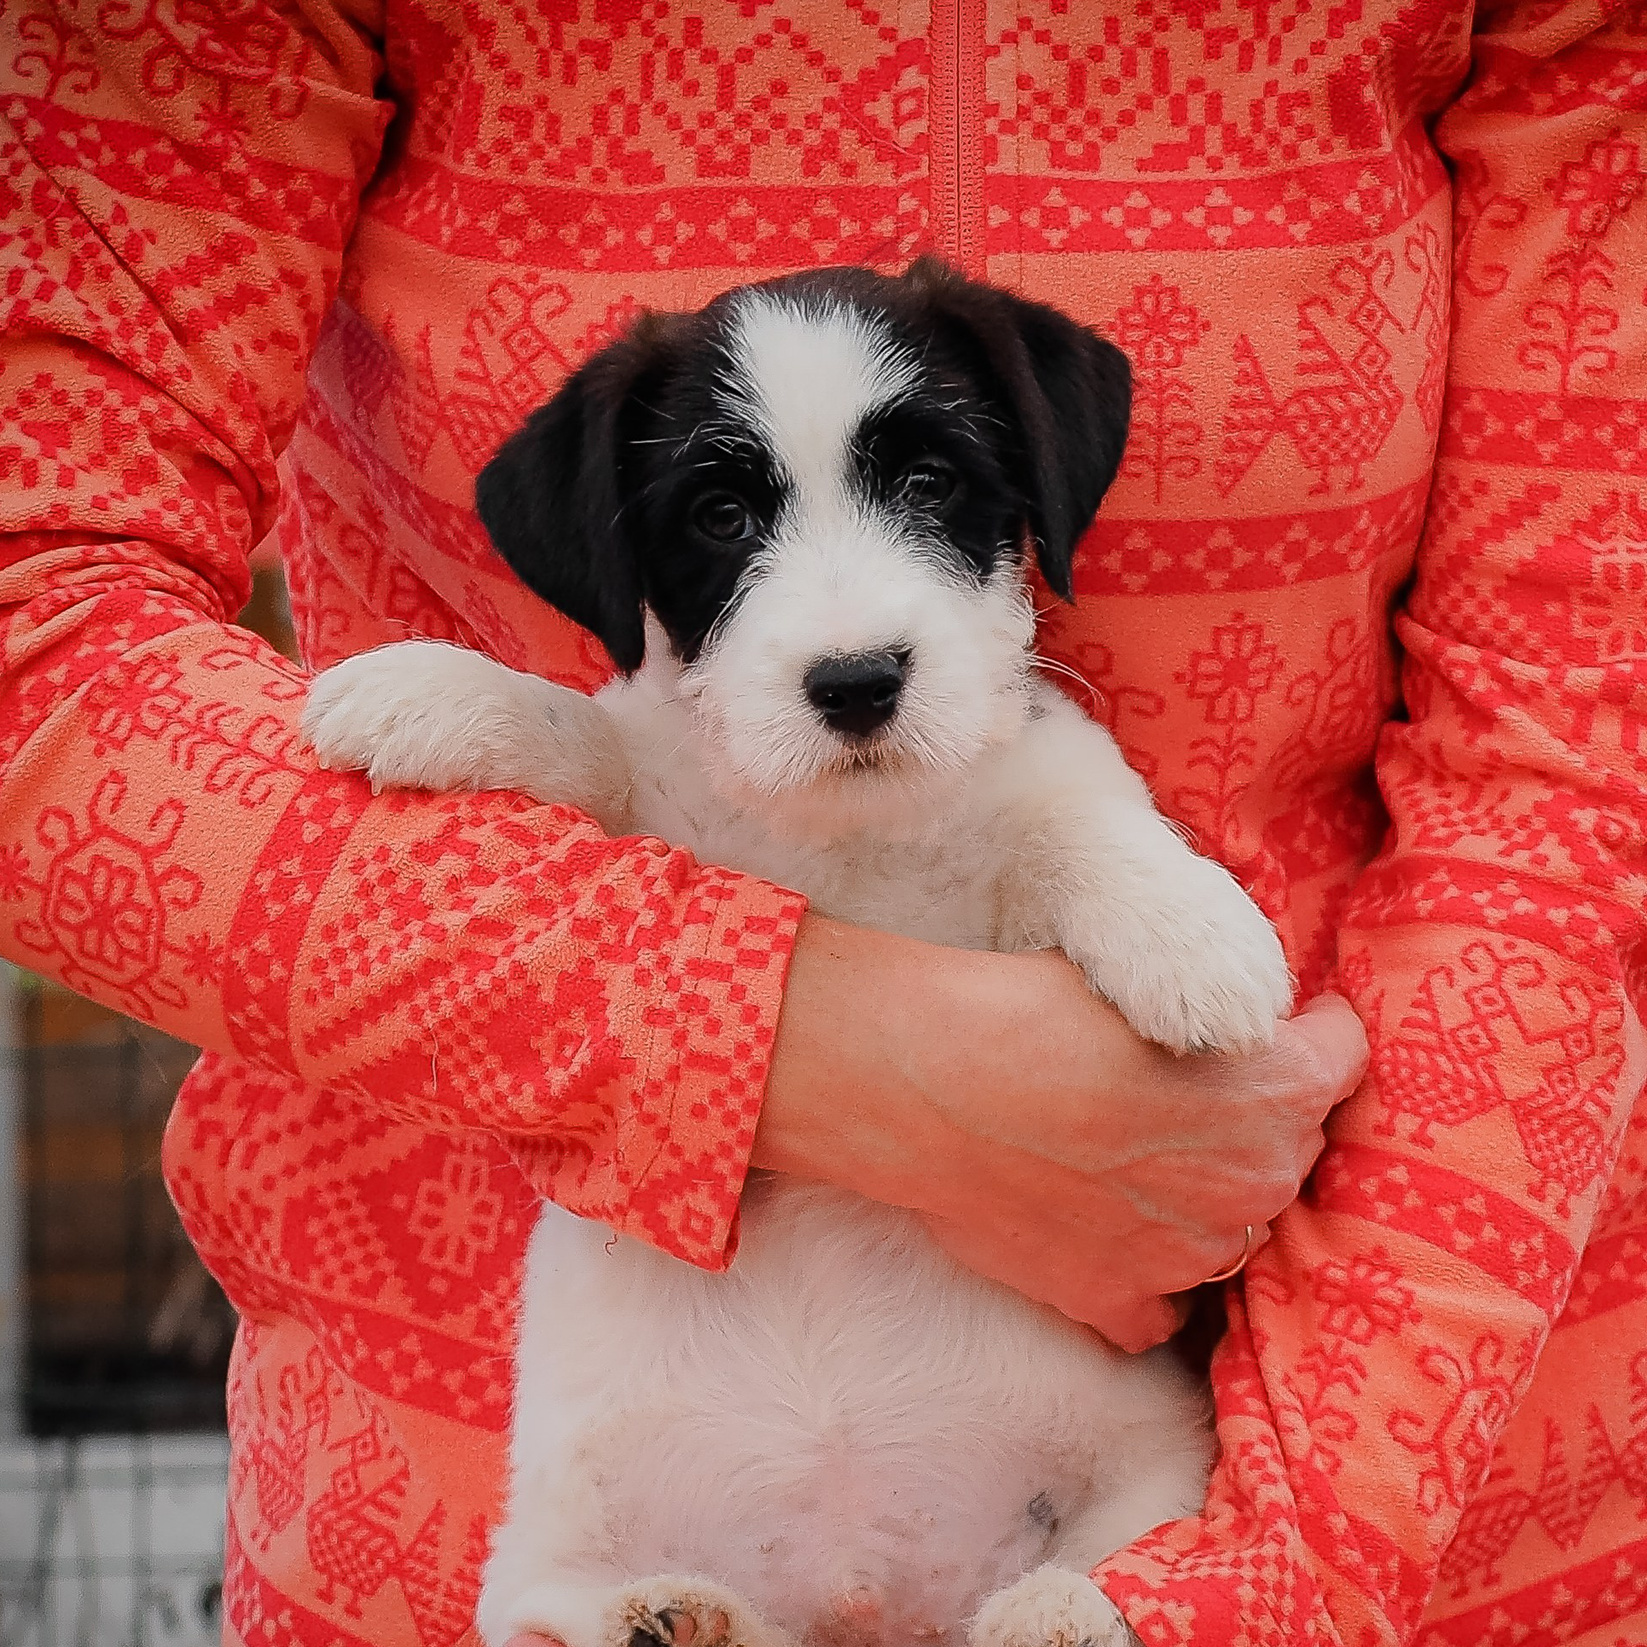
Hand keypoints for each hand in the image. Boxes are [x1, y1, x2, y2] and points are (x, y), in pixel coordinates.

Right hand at [756, 917, 1367, 1351]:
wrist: (926, 1082)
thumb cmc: (1025, 1009)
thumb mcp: (1143, 980)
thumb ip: (1214, 1021)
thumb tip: (1226, 1032)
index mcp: (1277, 1088)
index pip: (1343, 1055)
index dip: (1308, 1034)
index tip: (1270, 1028)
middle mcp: (1253, 1181)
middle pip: (1290, 1144)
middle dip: (1254, 1118)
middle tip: (1176, 1087)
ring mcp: (1188, 1253)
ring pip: (1232, 1223)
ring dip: (1201, 1193)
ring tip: (1125, 1152)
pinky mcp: (1117, 1296)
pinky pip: (1163, 1302)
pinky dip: (1145, 1272)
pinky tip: (1101, 1230)